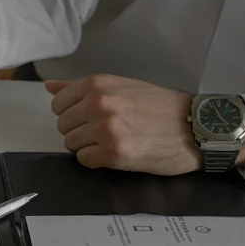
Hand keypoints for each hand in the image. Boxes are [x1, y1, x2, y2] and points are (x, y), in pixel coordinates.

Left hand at [47, 75, 202, 174]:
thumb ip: (81, 88)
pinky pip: (84, 160)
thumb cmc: (160, 107)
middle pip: (63, 126)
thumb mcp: (121, 86)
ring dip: (89, 147)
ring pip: (71, 144)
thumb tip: (49, 87)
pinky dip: (97, 160)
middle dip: (80, 131)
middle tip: (107, 131)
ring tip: (114, 141)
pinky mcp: (114, 153)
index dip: (73, 114)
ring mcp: (105, 129)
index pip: (58, 104)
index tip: (91, 117)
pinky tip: (117, 153)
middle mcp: (99, 104)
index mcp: (98, 84)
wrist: (194, 127)